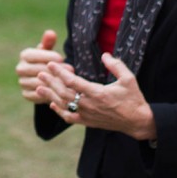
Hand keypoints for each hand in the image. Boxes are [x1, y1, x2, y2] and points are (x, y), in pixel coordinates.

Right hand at [17, 30, 72, 103]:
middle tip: (69, 72)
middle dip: (55, 71)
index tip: (62, 59)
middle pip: (39, 70)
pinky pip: (38, 95)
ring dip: (55, 83)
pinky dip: (50, 94)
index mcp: (24, 55)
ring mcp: (22, 82)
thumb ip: (49, 42)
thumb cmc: (47, 60)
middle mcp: (20, 68)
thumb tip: (50, 33)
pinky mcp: (26, 94)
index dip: (50, 57)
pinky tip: (62, 91)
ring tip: (68, 81)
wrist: (43, 77)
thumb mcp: (48, 50)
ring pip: (40, 83)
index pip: (36, 56)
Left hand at [39, 52, 155, 139]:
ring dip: (50, 95)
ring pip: (64, 105)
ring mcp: (88, 115)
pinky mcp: (88, 123)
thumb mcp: (129, 79)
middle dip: (51, 82)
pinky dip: (59, 111)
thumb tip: (105, 55)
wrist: (138, 122)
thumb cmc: (133, 99)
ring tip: (39, 86)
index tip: (50, 64)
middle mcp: (90, 105)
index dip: (60, 72)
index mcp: (98, 93)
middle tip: (40, 73)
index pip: (73, 82)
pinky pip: (70, 118)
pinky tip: (51, 104)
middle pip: (64, 93)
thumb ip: (116, 65)